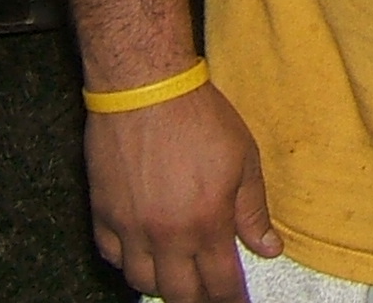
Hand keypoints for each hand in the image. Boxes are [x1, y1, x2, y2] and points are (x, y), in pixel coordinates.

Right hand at [84, 81, 281, 301]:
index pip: (221, 283)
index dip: (232, 300)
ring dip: (162, 283)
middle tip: (210, 297)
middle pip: (179, 293)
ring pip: (141, 280)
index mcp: (207, 223)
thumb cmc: (200, 118)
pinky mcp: (103, 213)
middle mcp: (166, 235)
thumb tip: (269, 249)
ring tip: (177, 277)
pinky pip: (111, 255)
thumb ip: (253, 210)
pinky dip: (126, 261)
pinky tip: (140, 253)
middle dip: (198, 300)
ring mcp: (131, 227)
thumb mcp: (244, 159)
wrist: (146, 90)